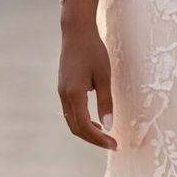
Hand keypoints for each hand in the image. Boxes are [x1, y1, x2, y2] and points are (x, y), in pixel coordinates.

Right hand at [57, 10, 116, 148]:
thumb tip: (108, 125)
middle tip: (112, 144)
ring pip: (71, 121)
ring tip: (105, 135)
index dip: (99, 139)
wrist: (76, 32)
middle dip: (93, 139)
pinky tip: (95, 121)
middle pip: (76, 128)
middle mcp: (64, 96)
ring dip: (87, 132)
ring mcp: (61, 92)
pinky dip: (82, 121)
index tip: (114, 145)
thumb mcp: (104, 76)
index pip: (85, 126)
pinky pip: (70, 112)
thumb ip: (105, 101)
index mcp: (74, 94)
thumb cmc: (93, 51)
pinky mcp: (63, 88)